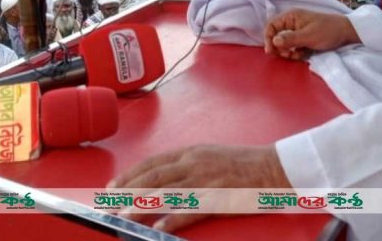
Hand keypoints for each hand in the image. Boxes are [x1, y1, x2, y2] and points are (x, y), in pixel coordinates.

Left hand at [108, 145, 289, 232]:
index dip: (130, 175)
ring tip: (123, 217)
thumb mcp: (210, 156)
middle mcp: (193, 163)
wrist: (272, 167)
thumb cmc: (243, 164)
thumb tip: (163, 178)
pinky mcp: (217, 197)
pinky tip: (158, 228)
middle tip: (109, 205)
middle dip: (127, 192)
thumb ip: (187, 165)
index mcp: (191, 152)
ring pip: (165, 193)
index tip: (112, 187)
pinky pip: (190, 210)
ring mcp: (205, 180)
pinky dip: (172, 220)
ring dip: (141, 206)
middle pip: (153, 177)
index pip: (152, 163)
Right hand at [263, 9, 358, 59]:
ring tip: (298, 54)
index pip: (271, 26)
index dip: (268, 38)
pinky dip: (296, 52)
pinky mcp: (303, 39)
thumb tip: (274, 41)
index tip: (271, 51)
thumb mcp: (308, 36)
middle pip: (276, 36)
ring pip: (284, 44)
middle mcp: (292, 23)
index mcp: (291, 17)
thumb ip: (290, 39)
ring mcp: (298, 31)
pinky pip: (293, 47)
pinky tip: (303, 54)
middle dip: (280, 47)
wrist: (346, 33)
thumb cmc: (328, 31)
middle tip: (288, 55)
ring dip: (288, 51)